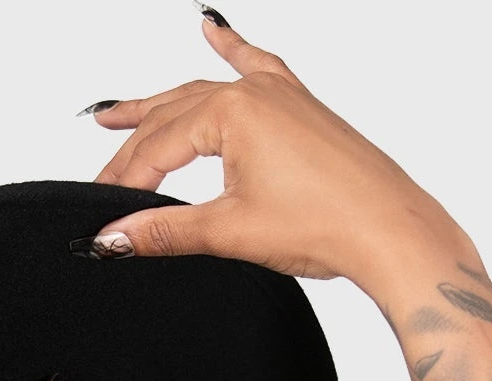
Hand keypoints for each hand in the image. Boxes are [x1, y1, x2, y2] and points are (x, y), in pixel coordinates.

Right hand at [86, 15, 466, 297]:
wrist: (390, 229)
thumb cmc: (327, 224)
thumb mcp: (231, 231)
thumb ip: (165, 231)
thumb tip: (113, 239)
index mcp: (232, 111)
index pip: (157, 147)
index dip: (123, 182)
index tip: (102, 213)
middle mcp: (255, 91)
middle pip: (172, 116)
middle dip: (133, 149)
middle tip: (101, 180)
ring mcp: (280, 93)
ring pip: (204, 93)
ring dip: (161, 105)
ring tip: (119, 111)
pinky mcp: (301, 106)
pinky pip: (257, 65)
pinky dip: (231, 50)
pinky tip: (214, 30)